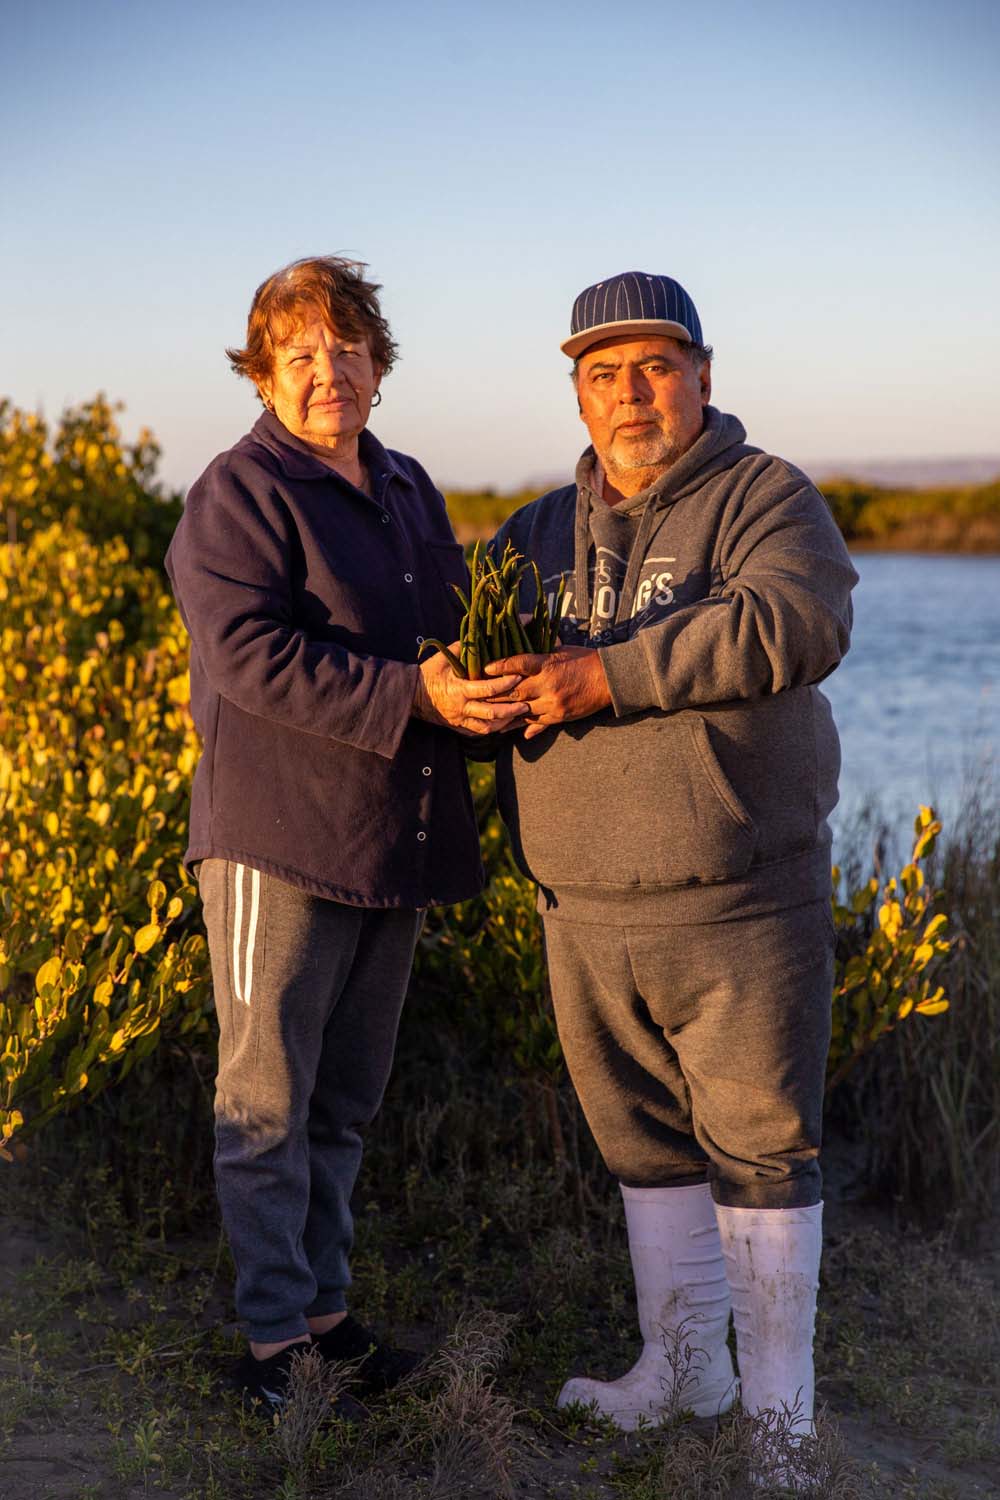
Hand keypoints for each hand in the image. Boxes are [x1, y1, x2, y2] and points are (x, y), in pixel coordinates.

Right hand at [414, 646, 528, 736]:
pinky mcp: (460, 728)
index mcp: (458, 690)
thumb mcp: (443, 658)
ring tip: (520, 715)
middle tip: (527, 704)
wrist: (412, 696)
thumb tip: (480, 633)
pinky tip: (506, 722)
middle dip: (512, 709)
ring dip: (506, 722)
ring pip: (488, 727)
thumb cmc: (429, 674)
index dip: (504, 684)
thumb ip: (463, 648)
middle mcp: (461, 708)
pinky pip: (480, 732)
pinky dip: (494, 728)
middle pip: (492, 713)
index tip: (518, 676)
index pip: (487, 689)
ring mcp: (460, 720)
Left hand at [484, 647, 611, 738]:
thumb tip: (521, 658)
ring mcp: (553, 702)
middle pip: (515, 691)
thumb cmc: (584, 660)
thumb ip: (539, 658)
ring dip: (503, 713)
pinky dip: (520, 726)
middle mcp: (548, 684)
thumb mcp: (561, 652)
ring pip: (522, 710)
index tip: (485, 668)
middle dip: (496, 694)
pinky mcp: (559, 716)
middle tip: (478, 695)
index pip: (519, 664)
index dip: (501, 666)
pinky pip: (536, 723)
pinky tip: (505, 728)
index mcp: (547, 664)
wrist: (609, 679)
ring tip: (486, 715)